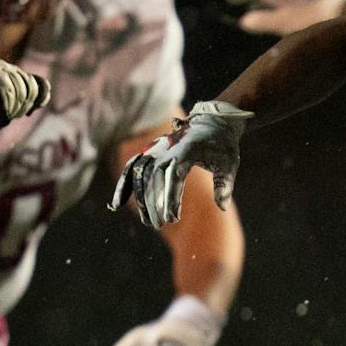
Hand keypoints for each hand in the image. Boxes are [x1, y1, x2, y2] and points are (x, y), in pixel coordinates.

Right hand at [109, 100, 251, 229]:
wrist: (213, 121)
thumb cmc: (223, 144)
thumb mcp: (229, 163)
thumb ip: (224, 185)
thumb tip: (222, 207)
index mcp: (185, 151)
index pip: (173, 178)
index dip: (170, 199)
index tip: (172, 219)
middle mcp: (167, 149)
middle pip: (154, 180)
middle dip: (155, 204)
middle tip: (160, 225)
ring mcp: (156, 149)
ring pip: (140, 176)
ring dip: (140, 199)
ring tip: (147, 221)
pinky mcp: (151, 151)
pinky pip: (132, 168)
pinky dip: (124, 186)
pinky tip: (116, 205)